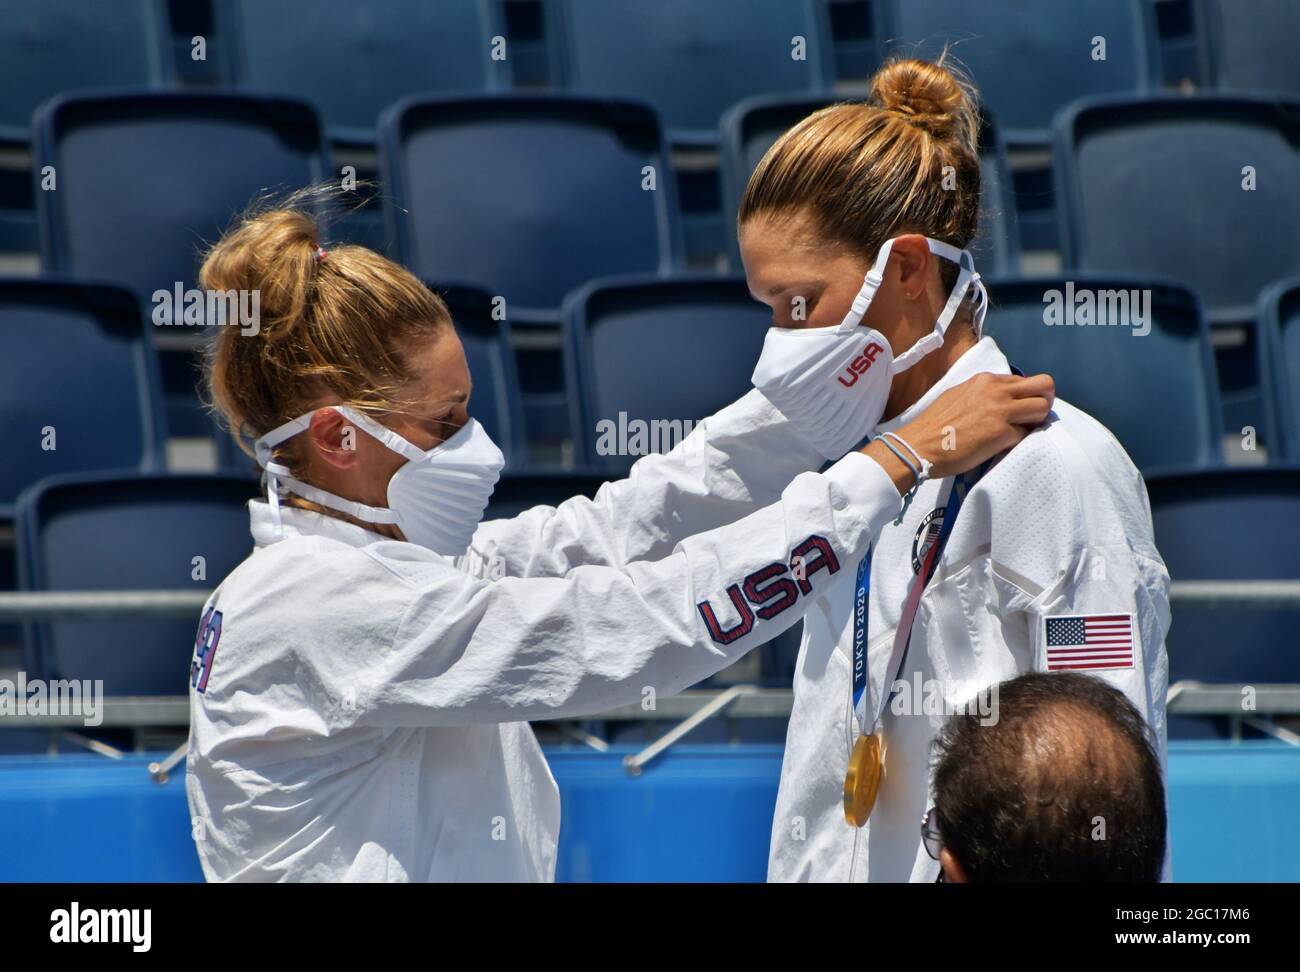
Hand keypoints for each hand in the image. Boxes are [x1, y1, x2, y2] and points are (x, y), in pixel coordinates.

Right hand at [861, 373, 1054, 491]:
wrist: (918, 445)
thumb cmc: (934, 424)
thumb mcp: (958, 395)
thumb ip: (982, 393)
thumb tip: (1001, 400)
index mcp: (985, 380)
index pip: (1024, 380)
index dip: (1027, 396)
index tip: (1019, 410)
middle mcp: (996, 390)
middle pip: (1045, 386)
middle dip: (1045, 401)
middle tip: (1034, 418)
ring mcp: (1000, 411)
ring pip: (1042, 408)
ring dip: (1036, 422)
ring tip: (1020, 432)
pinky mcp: (1000, 434)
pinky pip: (1024, 435)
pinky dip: (1017, 441)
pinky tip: (1001, 446)